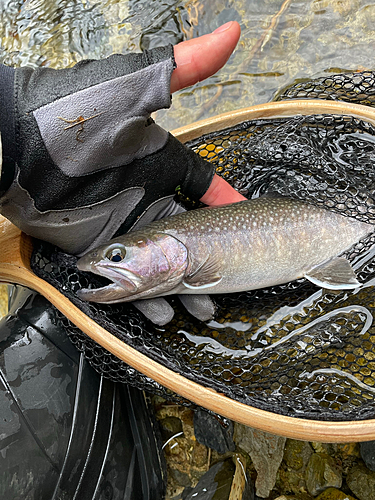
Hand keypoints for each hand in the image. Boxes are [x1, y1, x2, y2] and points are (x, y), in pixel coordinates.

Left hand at [0, 22, 243, 324]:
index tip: (246, 219)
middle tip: (225, 289)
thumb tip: (232, 30)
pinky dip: (143, 297)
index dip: (225, 200)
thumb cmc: (77, 112)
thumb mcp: (137, 87)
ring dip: (180, 288)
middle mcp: (144, 195)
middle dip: (207, 261)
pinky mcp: (96, 246)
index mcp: (160, 163)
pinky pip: (127, 276)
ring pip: (160, 263)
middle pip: (186, 235)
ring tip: (199, 312)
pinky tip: (160, 314)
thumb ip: (185, 66)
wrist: (15, 141)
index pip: (203, 184)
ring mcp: (121, 224)